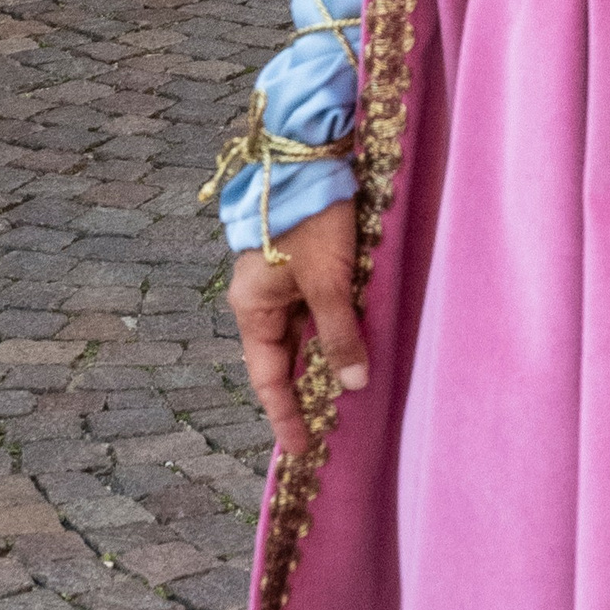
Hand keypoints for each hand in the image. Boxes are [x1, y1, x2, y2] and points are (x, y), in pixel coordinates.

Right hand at [226, 199, 365, 458]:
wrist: (310, 160)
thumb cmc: (313, 221)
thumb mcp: (329, 281)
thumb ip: (340, 332)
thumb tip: (353, 383)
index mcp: (253, 309)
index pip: (268, 378)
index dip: (285, 415)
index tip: (300, 449)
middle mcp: (261, 300)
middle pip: (284, 357)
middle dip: (306, 389)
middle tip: (330, 427)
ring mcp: (280, 282)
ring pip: (304, 332)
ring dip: (325, 356)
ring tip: (349, 390)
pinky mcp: (303, 264)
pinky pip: (316, 308)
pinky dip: (334, 328)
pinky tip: (357, 341)